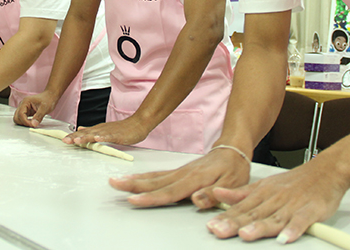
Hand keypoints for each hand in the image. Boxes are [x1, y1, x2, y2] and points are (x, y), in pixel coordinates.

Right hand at [13, 91, 57, 126]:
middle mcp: (22, 105)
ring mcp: (24, 108)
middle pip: (16, 117)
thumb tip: (33, 124)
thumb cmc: (48, 100)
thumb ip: (39, 116)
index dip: (25, 121)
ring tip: (33, 123)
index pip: (20, 114)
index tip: (33, 125)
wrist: (50, 96)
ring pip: (18, 118)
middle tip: (32, 124)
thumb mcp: (45, 108)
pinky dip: (26, 122)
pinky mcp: (26, 112)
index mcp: (25, 102)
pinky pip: (23, 119)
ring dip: (24, 123)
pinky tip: (33, 122)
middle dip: (23, 122)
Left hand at [64, 117, 148, 146]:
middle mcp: (102, 129)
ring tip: (77, 140)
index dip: (73, 136)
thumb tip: (80, 129)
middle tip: (65, 141)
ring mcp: (110, 132)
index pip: (83, 133)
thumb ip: (92, 130)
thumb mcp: (104, 129)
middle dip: (75, 137)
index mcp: (98, 129)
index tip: (63, 140)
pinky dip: (103, 137)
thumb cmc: (122, 129)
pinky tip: (98, 139)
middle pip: (86, 134)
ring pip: (96, 134)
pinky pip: (110, 136)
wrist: (138, 124)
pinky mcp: (118, 135)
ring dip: (86, 137)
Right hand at [109, 146, 250, 207]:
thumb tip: (196, 200)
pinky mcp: (179, 170)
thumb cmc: (234, 169)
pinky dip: (144, 176)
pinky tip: (134, 179)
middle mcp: (184, 173)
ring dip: (135, 180)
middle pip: (156, 181)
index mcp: (196, 178)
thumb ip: (214, 194)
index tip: (134, 200)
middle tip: (114, 185)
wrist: (233, 149)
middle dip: (133, 185)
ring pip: (154, 176)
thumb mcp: (233, 184)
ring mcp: (180, 170)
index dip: (151, 197)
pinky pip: (158, 174)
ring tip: (117, 182)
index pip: (170, 191)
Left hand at [205, 156, 348, 242]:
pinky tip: (285, 239)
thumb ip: (241, 193)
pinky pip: (301, 221)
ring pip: (274, 218)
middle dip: (235, 223)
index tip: (212, 226)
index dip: (225, 217)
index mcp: (262, 193)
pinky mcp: (311, 210)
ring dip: (259, 227)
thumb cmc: (294, 182)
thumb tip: (217, 194)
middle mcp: (274, 198)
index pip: (241, 208)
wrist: (325, 171)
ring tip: (246, 235)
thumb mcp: (264, 185)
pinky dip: (293, 229)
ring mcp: (292, 205)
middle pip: (253, 214)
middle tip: (220, 231)